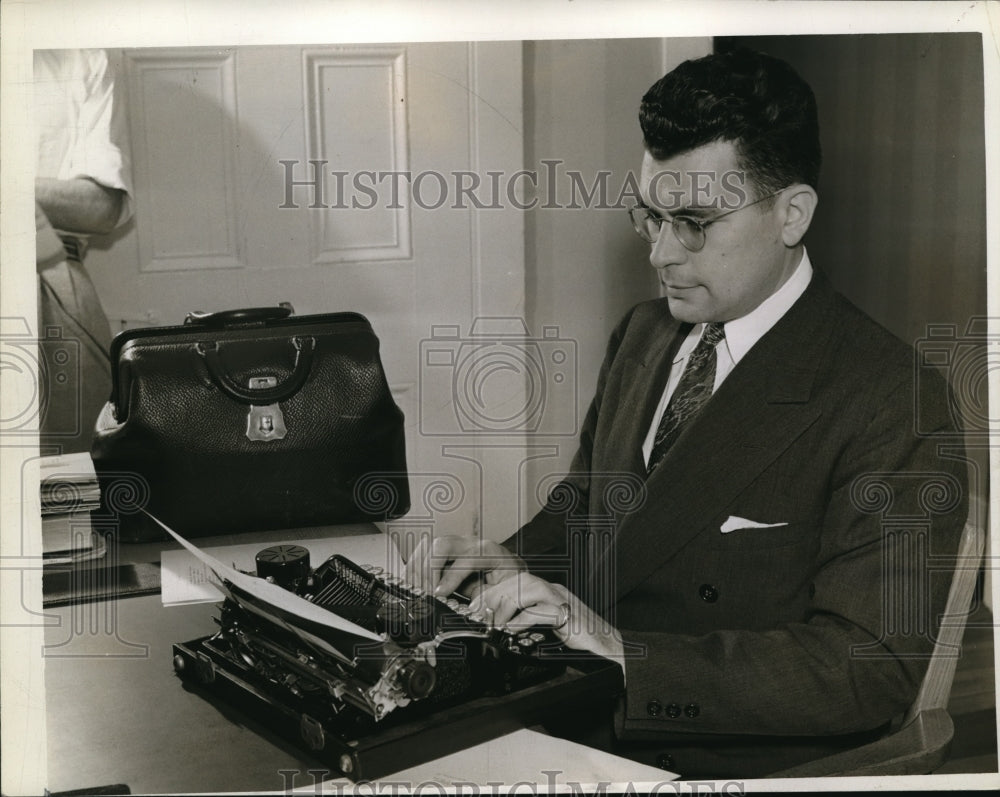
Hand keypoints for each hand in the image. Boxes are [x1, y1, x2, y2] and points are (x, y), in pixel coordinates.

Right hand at [404, 535, 525, 597]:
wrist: (510, 571)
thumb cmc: (508, 581)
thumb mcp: (506, 592)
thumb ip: (490, 600)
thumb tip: (474, 613)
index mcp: (490, 552)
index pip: (467, 558)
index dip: (451, 577)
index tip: (439, 594)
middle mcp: (471, 544)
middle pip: (442, 545)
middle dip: (429, 570)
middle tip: (426, 593)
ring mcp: (455, 545)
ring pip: (428, 546)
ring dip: (418, 570)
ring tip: (417, 591)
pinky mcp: (445, 552)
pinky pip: (423, 553)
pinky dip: (414, 568)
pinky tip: (412, 583)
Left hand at [469, 572, 625, 669]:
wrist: (611, 653)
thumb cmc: (579, 644)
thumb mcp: (545, 633)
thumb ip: (526, 627)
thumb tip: (498, 630)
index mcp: (547, 593)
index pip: (514, 581)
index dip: (491, 590)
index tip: (472, 607)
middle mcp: (554, 592)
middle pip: (519, 578)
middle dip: (494, 593)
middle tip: (478, 612)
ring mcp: (564, 603)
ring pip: (531, 587)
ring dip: (508, 603)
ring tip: (495, 621)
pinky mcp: (571, 618)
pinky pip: (545, 610)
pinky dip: (524, 618)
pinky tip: (512, 629)